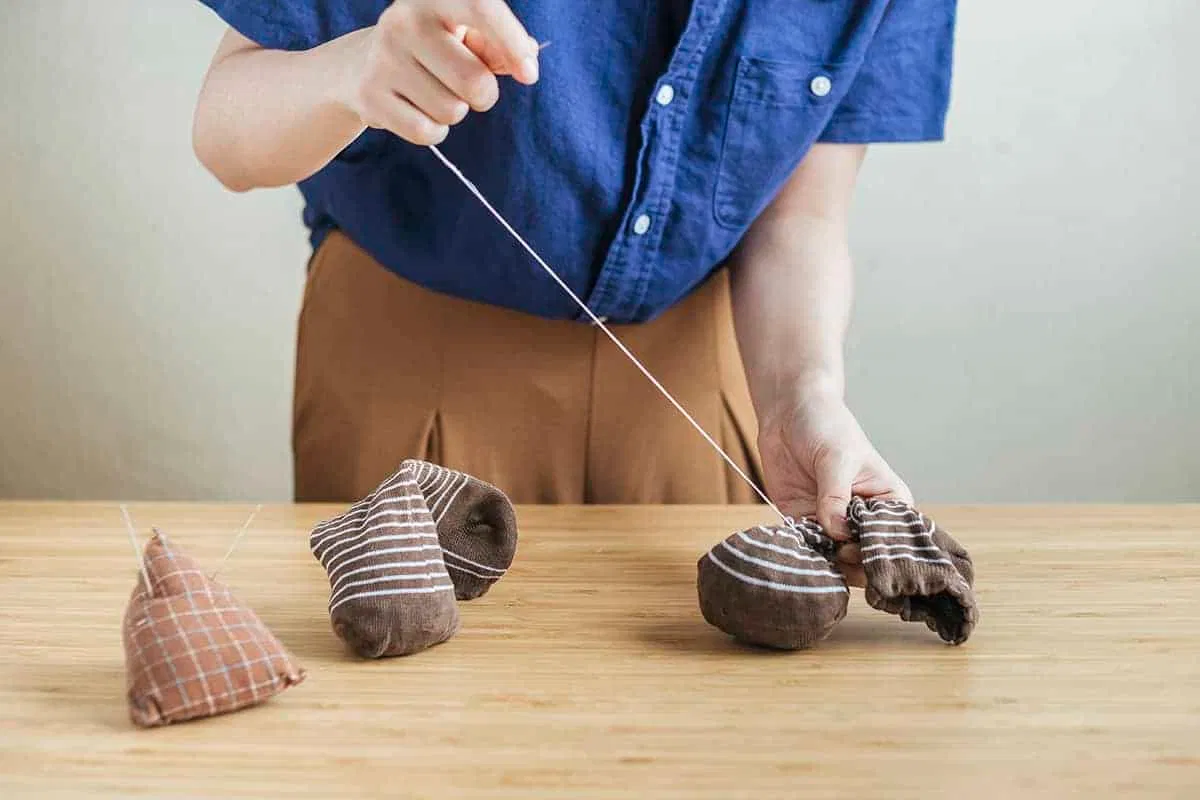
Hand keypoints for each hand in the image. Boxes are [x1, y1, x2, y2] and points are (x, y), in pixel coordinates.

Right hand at [339, 0, 539, 145]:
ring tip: (432, 92)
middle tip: (469, 87)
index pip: (480, 9)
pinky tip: (417, 110)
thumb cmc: (432, 48)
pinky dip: (434, 131)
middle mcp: (404, 23)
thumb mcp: (464, 37)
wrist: (359, 66)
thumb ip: (498, 47)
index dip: (510, 42)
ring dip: (454, 111)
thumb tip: (527, 61)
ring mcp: (383, 60)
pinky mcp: (370, 97)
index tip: (529, 74)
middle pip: (474, 81)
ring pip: (452, 111)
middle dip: (484, 95)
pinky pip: (428, 133)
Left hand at [758, 388, 911, 586]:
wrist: (787, 413)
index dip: (878, 551)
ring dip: (824, 561)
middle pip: (864, 557)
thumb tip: (836, 532)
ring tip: (815, 553)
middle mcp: (863, 519)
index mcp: (888, 503)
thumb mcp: (837, 458)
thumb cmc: (826, 426)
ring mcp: (832, 524)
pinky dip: (800, 553)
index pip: (892, 538)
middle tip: (835, 551)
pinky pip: (805, 548)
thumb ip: (836, 496)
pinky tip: (796, 551)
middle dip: (850, 561)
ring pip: (834, 560)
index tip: (858, 548)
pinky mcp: (803, 523)